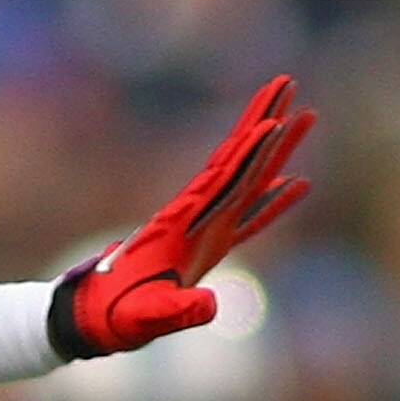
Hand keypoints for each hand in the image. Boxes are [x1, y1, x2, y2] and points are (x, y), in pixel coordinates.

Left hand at [49, 75, 314, 358]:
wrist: (96, 315)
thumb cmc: (120, 316)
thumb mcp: (149, 318)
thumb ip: (179, 313)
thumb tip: (210, 306)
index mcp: (188, 225)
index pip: (227, 179)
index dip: (251, 151)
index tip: (274, 120)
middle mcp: (199, 216)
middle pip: (239, 159)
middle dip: (264, 121)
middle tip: (288, 82)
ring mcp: (204, 226)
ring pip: (246, 176)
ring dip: (272, 145)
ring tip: (303, 115)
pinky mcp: (208, 243)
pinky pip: (249, 213)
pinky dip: (274, 197)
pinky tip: (298, 183)